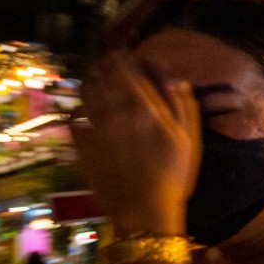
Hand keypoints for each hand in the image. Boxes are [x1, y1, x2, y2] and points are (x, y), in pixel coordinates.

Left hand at [70, 50, 200, 234]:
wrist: (143, 209)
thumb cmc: (173, 175)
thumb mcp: (189, 139)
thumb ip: (183, 104)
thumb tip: (174, 78)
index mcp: (143, 106)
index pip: (126, 68)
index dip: (123, 57)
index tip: (125, 54)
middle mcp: (114, 110)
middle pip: (101, 75)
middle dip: (104, 65)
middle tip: (108, 63)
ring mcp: (94, 126)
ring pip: (84, 91)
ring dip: (89, 80)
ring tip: (95, 79)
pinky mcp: (81, 143)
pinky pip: (74, 115)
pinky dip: (79, 107)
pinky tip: (85, 109)